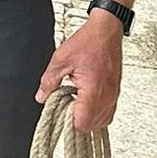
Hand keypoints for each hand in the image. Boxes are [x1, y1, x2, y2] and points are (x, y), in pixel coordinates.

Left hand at [36, 10, 124, 131]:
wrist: (106, 31)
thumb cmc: (88, 42)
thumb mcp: (60, 61)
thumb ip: (49, 82)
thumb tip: (41, 97)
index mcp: (93, 91)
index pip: (82, 122)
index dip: (67, 121)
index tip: (58, 112)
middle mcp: (107, 96)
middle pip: (92, 126)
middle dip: (76, 120)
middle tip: (64, 106)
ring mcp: (113, 95)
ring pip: (102, 121)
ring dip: (87, 117)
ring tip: (73, 102)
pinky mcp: (115, 91)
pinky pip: (108, 111)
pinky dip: (96, 111)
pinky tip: (83, 100)